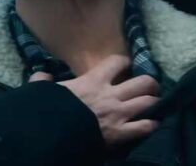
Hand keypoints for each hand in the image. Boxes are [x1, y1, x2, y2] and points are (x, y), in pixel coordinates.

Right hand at [28, 55, 159, 147]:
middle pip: (143, 82)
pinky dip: (150, 125)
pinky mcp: (121, 133)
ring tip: (154, 104)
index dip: (124, 62)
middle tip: (149, 86)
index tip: (126, 65)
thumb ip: (43, 81)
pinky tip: (152, 124)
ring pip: (149, 103)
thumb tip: (41, 75)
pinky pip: (144, 127)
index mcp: (93, 80)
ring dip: (153, 103)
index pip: (118, 62)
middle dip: (150, 84)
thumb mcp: (43, 91)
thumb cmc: (49, 110)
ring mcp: (119, 114)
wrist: (52, 133)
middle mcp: (112, 94)